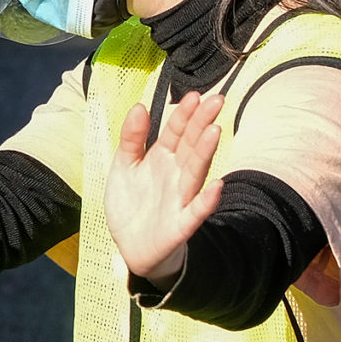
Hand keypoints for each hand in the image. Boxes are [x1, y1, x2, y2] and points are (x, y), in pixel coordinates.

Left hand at [103, 89, 224, 283]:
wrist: (130, 246)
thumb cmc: (132, 202)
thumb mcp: (124, 165)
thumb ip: (132, 138)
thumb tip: (139, 106)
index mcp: (162, 158)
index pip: (176, 131)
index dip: (183, 114)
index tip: (194, 95)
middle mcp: (175, 174)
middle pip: (191, 145)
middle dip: (202, 123)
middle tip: (216, 100)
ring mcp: (180, 198)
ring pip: (195, 172)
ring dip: (205, 152)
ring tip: (214, 131)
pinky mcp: (180, 224)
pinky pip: (195, 212)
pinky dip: (206, 201)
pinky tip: (216, 187)